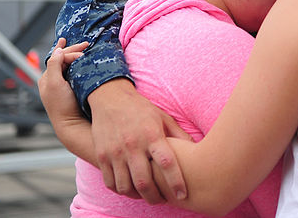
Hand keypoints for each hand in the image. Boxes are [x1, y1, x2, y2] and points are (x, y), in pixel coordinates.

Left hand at [38, 38, 86, 124]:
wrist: (71, 124)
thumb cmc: (61, 105)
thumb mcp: (54, 84)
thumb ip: (54, 65)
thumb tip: (57, 50)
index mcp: (46, 77)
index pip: (58, 57)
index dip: (70, 51)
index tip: (84, 51)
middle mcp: (53, 80)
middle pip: (63, 59)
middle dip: (73, 50)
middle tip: (86, 43)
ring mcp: (63, 85)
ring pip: (69, 65)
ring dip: (76, 55)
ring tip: (84, 47)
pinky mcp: (72, 90)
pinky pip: (74, 72)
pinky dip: (79, 64)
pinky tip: (83, 60)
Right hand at [88, 78, 191, 203]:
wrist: (110, 98)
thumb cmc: (140, 109)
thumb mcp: (162, 117)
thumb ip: (178, 134)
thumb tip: (195, 148)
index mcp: (152, 134)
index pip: (166, 163)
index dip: (176, 181)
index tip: (182, 195)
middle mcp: (133, 145)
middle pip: (144, 182)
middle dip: (156, 197)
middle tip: (163, 200)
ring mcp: (115, 152)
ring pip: (126, 186)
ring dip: (138, 196)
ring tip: (147, 195)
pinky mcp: (101, 156)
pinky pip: (111, 183)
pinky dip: (121, 190)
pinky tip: (130, 188)